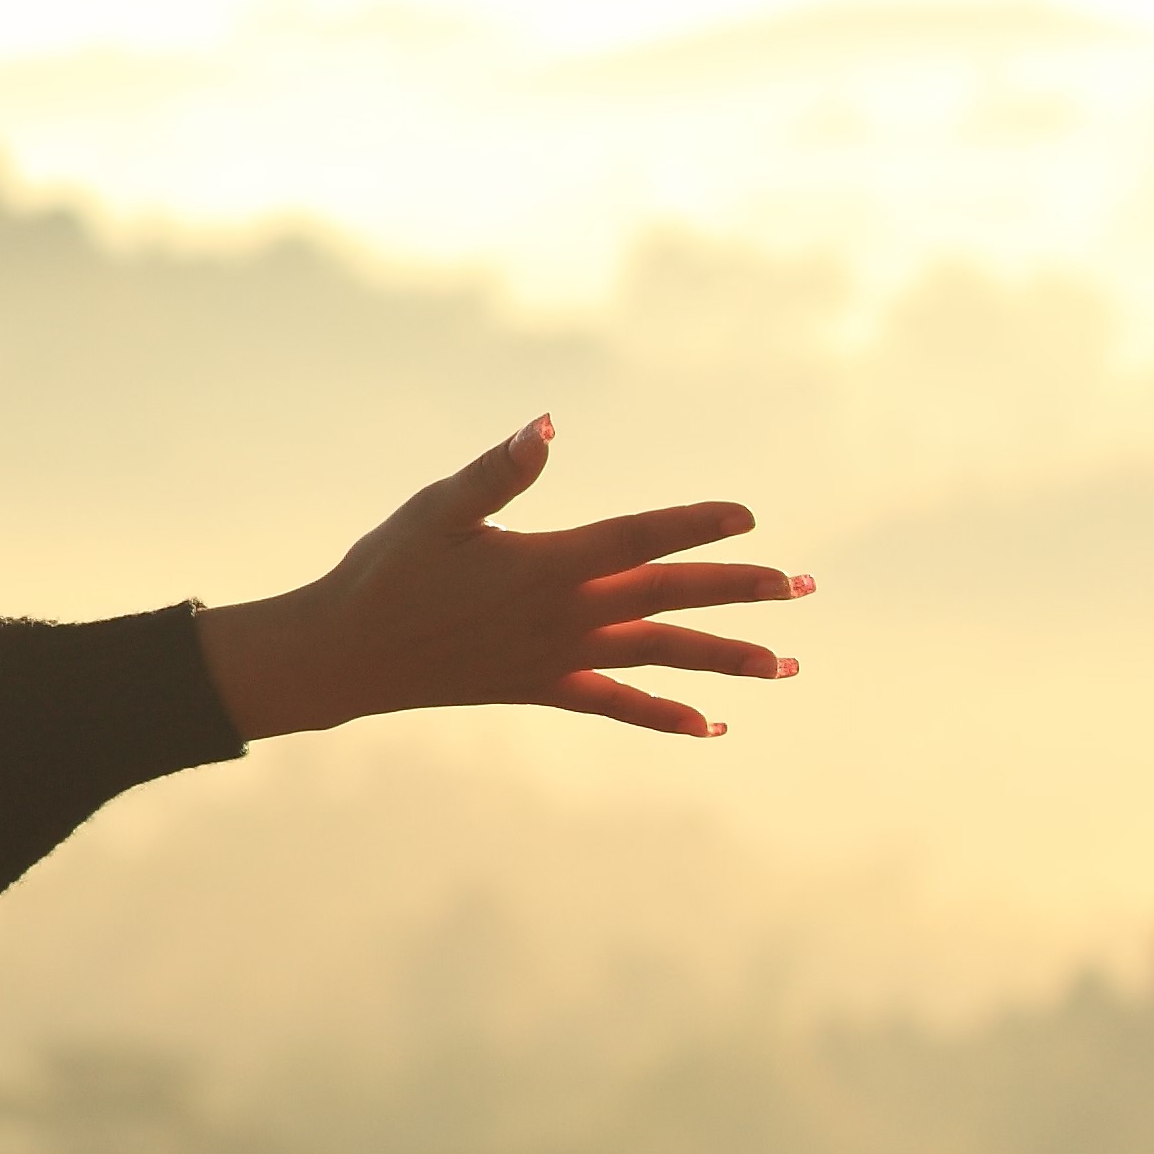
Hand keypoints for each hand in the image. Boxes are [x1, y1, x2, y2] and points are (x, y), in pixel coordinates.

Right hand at [192, 416, 806, 743]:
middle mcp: (568, 615)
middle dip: (743, 591)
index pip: (643, 539)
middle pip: (673, 599)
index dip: (698, 525)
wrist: (348, 654)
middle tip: (805, 588)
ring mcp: (560, 658)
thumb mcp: (437, 508)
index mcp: (550, 564)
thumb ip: (497, 470)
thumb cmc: (387, 571)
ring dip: (728, 660)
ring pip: (661, 658)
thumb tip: (545, 426)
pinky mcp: (542, 688)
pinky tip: (712, 727)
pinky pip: (618, 705)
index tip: (749, 517)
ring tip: (788, 667)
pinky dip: (666, 717)